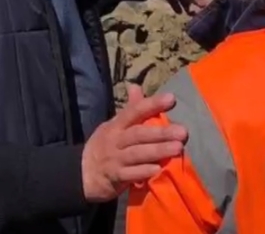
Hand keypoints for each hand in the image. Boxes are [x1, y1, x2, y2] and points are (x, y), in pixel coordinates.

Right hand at [81, 84, 187, 201]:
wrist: (81, 174)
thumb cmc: (104, 146)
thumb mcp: (113, 125)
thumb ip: (130, 109)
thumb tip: (136, 86)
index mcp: (117, 125)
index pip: (135, 111)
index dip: (152, 104)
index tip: (172, 99)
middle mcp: (116, 140)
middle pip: (139, 134)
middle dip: (161, 132)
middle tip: (183, 132)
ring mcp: (115, 159)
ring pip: (137, 154)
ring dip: (158, 151)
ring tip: (178, 148)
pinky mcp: (115, 177)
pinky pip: (130, 174)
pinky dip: (144, 172)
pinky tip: (158, 169)